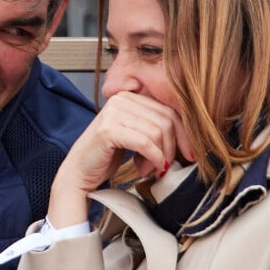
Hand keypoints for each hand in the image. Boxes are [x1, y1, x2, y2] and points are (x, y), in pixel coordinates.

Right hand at [48, 92, 191, 226]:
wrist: (79, 171)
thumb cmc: (107, 156)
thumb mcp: (135, 137)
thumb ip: (155, 130)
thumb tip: (188, 139)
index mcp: (130, 97)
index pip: (168, 110)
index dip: (184, 133)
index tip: (190, 154)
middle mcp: (121, 99)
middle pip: (166, 120)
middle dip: (173, 147)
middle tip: (168, 166)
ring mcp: (113, 112)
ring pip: (157, 131)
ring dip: (161, 156)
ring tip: (152, 169)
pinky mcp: (108, 129)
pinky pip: (144, 142)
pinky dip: (154, 157)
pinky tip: (151, 169)